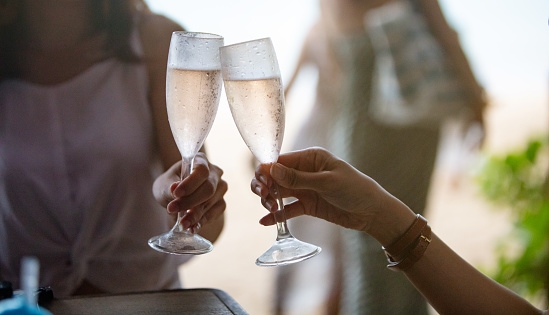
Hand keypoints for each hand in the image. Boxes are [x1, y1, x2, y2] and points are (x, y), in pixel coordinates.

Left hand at [153, 152, 226, 230]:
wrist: (176, 200)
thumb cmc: (170, 187)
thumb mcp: (163, 185)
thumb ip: (168, 187)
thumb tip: (175, 188)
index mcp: (200, 160)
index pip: (201, 170)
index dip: (190, 183)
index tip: (175, 193)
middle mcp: (214, 172)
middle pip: (209, 188)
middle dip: (190, 201)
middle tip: (172, 210)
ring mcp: (220, 188)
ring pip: (212, 201)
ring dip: (195, 214)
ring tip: (181, 224)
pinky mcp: (221, 203)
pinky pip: (215, 213)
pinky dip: (202, 221)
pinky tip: (192, 227)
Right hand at [251, 147, 392, 232]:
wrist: (373, 212)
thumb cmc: (355, 189)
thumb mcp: (326, 182)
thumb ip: (298, 178)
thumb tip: (271, 169)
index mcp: (310, 157)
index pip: (280, 160)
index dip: (267, 170)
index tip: (262, 183)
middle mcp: (304, 171)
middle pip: (274, 176)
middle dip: (264, 185)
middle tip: (264, 196)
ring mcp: (304, 188)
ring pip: (278, 192)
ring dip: (269, 199)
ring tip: (270, 208)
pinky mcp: (307, 205)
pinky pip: (287, 209)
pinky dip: (276, 214)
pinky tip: (265, 221)